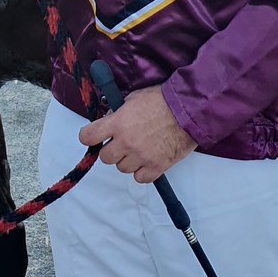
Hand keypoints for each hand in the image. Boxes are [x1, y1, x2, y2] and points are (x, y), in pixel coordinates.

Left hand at [78, 86, 195, 183]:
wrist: (188, 110)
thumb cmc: (163, 100)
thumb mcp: (134, 98)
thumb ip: (119, 112)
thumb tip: (110, 120)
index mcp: (118, 123)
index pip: (88, 137)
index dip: (89, 137)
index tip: (93, 136)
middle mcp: (126, 142)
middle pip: (105, 157)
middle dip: (111, 149)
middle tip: (121, 142)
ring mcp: (141, 157)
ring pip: (122, 168)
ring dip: (127, 160)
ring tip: (139, 149)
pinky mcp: (156, 167)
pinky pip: (140, 178)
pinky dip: (142, 171)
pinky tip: (148, 160)